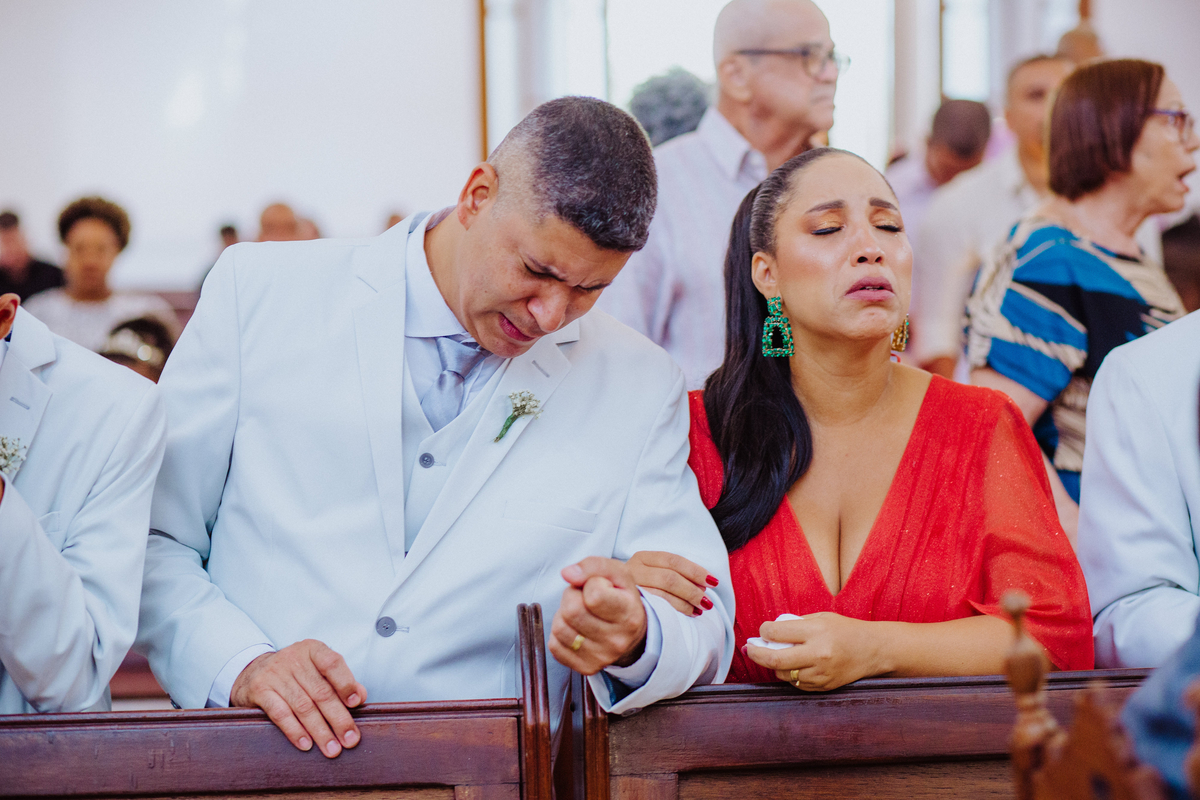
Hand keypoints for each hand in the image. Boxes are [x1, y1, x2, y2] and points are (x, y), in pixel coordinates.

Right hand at [230, 639, 367, 756]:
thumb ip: (340, 681)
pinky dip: (295, 731)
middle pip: (320, 691)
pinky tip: (306, 744)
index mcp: (312, 649)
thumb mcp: (317, 669)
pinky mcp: (259, 690)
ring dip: (320, 731)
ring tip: (332, 748)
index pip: (332, 663)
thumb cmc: (296, 673)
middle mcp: (293, 658)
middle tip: (350, 740)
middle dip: (338, 718)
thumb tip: (361, 696)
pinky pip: (280, 714)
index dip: (346, 683)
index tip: (356, 703)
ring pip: (302, 706)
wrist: (254, 670)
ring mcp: (274, 673)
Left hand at [549, 557, 647, 675]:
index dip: (590, 583)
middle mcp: (617, 640)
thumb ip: (593, 565)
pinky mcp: (586, 667)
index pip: (594, 595)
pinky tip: (575, 628)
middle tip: (584, 597)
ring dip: (564, 614)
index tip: (599, 586)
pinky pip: (555, 646)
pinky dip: (560, 633)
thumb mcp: (617, 573)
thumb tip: (567, 573)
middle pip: (571, 611)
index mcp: (629, 614)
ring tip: (580, 612)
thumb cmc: (621, 598)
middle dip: (572, 596)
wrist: (630, 632)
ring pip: (560, 628)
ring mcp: (601, 657)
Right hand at [626, 550, 715, 615]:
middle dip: (692, 590)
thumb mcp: (651, 572)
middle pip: (670, 577)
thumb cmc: (639, 586)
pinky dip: (676, 611)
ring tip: (701, 608)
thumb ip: (673, 573)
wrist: (609, 603)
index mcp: (642, 557)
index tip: (713, 581)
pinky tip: (689, 614)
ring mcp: (629, 588)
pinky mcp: (629, 605)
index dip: (695, 570)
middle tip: (707, 601)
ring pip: (663, 593)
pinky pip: (656, 607)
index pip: (673, 561)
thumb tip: (705, 583)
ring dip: (687, 602)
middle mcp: (633, 569)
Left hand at [745, 613, 880, 691]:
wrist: (873, 650)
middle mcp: (817, 654)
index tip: (762, 631)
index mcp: (816, 632)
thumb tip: (769, 633)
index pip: (776, 633)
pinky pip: (796, 683)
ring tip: (775, 655)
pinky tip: (793, 665)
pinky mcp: (823, 686)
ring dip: (774, 665)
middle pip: (774, 659)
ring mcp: (820, 673)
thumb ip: (795, 624)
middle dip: (756, 654)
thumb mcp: (821, 617)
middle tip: (750, 649)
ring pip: (783, 674)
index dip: (763, 632)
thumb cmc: (845, 630)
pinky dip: (790, 674)